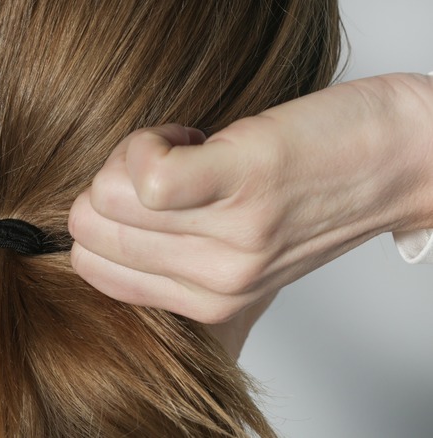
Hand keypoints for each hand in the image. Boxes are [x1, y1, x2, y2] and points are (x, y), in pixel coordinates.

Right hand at [69, 74, 432, 331]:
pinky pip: (148, 175)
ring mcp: (231, 239)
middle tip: (169, 165)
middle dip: (111, 181)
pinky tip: (190, 135)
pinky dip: (149, 143)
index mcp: (206, 303)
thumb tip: (97, 212)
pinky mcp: (245, 182)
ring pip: (107, 195)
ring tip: (190, 150)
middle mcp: (215, 283)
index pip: (90, 264)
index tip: (150, 191)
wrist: (402, 158)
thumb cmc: (319, 191)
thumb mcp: (240, 248)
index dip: (105, 214)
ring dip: (135, 155)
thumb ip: (173, 251)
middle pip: (88, 227)